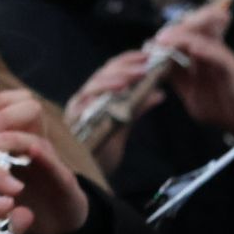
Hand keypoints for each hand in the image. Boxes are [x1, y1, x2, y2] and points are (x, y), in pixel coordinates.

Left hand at [0, 89, 88, 233]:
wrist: (56, 225)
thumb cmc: (23, 196)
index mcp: (20, 137)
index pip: (14, 103)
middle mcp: (37, 144)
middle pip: (30, 107)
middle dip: (2, 112)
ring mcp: (52, 163)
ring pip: (38, 134)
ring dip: (12, 135)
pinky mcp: (64, 185)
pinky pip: (58, 165)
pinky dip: (43, 156)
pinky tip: (28, 153)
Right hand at [65, 52, 164, 172]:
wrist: (84, 178)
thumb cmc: (100, 151)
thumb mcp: (122, 126)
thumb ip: (136, 108)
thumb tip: (160, 92)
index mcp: (93, 97)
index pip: (109, 72)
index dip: (127, 61)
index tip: (148, 55)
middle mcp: (82, 100)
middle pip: (101, 75)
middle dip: (125, 66)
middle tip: (148, 62)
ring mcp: (76, 110)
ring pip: (93, 86)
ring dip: (117, 77)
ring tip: (138, 73)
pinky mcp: (73, 123)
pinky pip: (87, 105)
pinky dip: (103, 95)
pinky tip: (120, 91)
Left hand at [159, 7, 233, 136]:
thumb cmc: (219, 109)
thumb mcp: (189, 92)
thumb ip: (175, 77)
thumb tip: (154, 65)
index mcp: (202, 59)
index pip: (185, 39)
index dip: (168, 37)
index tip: (149, 43)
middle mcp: (213, 55)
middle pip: (195, 33)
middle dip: (174, 33)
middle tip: (158, 39)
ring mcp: (223, 60)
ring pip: (204, 40)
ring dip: (184, 38)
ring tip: (167, 40)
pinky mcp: (233, 70)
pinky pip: (219, 57)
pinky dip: (206, 51)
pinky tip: (193, 49)